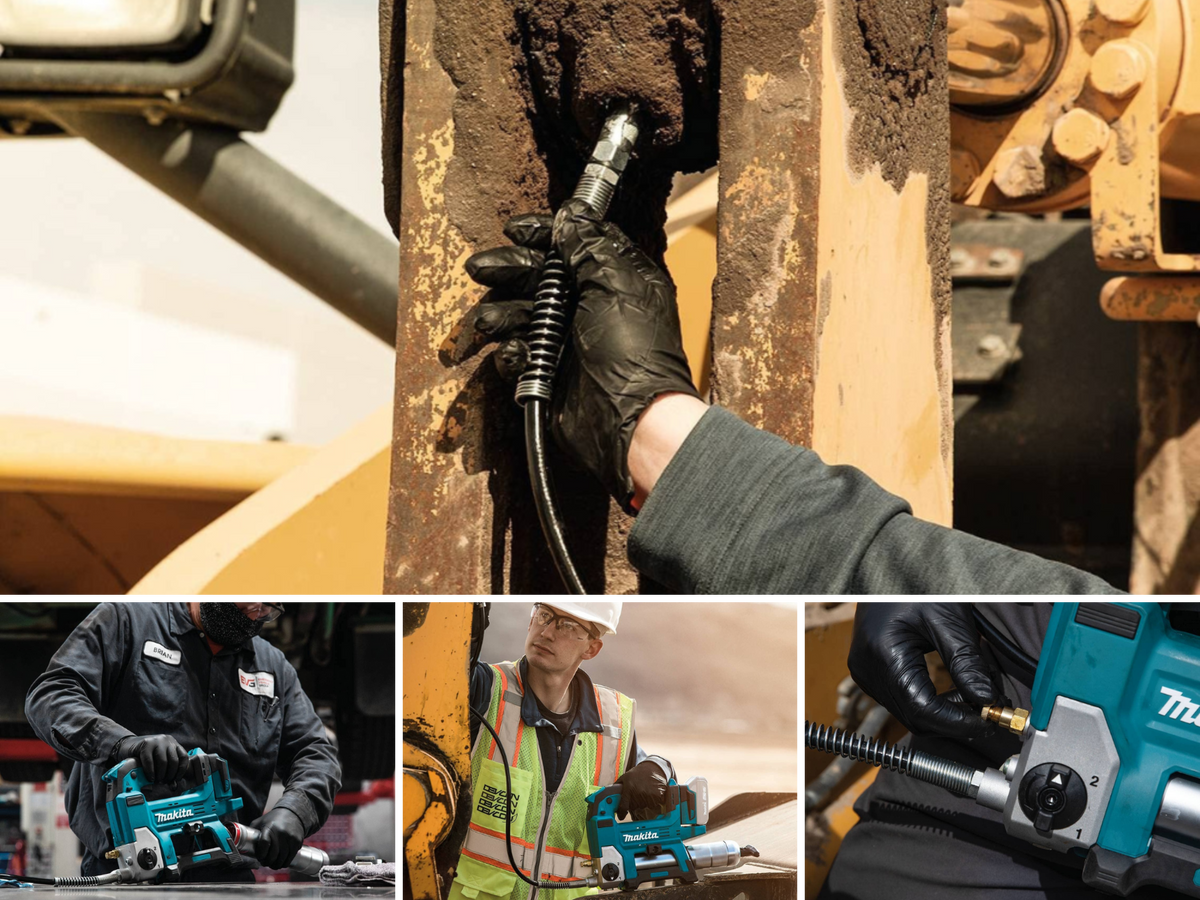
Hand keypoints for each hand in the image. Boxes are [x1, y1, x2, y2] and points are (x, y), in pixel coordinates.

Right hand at [112, 734, 189, 783]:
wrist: (128, 745)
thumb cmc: (145, 756)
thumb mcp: (158, 760)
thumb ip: (167, 771)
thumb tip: (174, 787)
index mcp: (173, 744)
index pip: (184, 757)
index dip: (181, 770)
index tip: (176, 779)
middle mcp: (167, 741)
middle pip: (174, 761)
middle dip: (170, 775)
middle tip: (164, 782)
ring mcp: (156, 741)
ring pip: (163, 761)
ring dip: (160, 775)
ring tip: (157, 781)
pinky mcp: (145, 744)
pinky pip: (150, 761)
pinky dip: (150, 772)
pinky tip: (150, 778)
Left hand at [249, 807, 304, 869]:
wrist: (293, 813)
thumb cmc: (273, 819)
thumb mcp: (260, 822)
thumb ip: (251, 832)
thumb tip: (238, 842)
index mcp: (269, 828)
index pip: (264, 844)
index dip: (260, 855)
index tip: (260, 857)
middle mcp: (281, 833)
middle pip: (272, 855)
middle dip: (267, 862)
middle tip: (265, 862)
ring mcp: (290, 838)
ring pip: (281, 860)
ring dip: (275, 865)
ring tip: (272, 863)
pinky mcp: (297, 842)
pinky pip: (290, 858)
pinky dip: (284, 863)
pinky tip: (280, 861)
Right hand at [463, 197, 701, 513]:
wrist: (629, 420)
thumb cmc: (634, 351)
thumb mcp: (615, 284)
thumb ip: (589, 246)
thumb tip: (571, 215)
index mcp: (615, 280)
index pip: (575, 244)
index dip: (545, 234)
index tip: (516, 230)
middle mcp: (592, 307)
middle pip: (541, 277)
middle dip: (509, 270)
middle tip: (481, 268)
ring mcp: (570, 341)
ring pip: (524, 314)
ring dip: (502, 313)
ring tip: (487, 321)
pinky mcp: (552, 374)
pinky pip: (521, 355)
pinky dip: (513, 353)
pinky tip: (515, 354)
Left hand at [614, 761, 668, 820]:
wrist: (652, 767)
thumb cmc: (637, 773)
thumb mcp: (625, 778)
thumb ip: (617, 787)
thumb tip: (607, 796)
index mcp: (628, 788)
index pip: (623, 806)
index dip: (621, 812)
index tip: (621, 816)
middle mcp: (638, 792)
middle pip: (634, 807)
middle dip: (633, 803)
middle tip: (636, 794)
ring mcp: (647, 794)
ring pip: (643, 806)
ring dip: (642, 802)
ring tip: (643, 792)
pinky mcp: (656, 796)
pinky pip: (652, 804)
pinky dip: (651, 801)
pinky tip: (650, 792)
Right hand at [848, 600, 1008, 739]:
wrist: (886, 568)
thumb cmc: (915, 585)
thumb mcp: (948, 619)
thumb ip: (967, 663)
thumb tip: (988, 700)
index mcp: (883, 655)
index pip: (923, 710)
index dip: (959, 722)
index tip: (990, 720)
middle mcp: (867, 670)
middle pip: (915, 717)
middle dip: (954, 719)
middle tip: (989, 709)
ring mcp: (864, 673)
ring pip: (908, 713)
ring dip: (943, 712)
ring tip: (973, 695)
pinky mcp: (869, 672)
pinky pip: (901, 700)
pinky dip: (928, 702)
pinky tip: (951, 690)